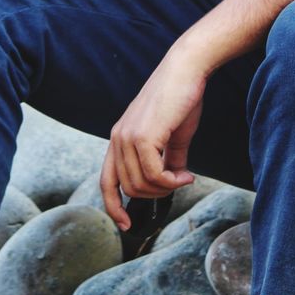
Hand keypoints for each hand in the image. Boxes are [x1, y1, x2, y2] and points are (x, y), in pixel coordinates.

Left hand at [100, 46, 206, 231]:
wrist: (187, 69)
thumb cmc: (181, 97)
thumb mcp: (173, 135)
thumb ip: (169, 159)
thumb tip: (174, 181)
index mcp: (120, 137)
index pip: (107, 181)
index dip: (113, 207)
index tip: (127, 224)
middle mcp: (118, 138)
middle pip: (129, 188)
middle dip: (155, 195)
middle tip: (178, 184)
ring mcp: (128, 137)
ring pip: (140, 184)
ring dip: (165, 189)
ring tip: (184, 178)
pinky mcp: (143, 136)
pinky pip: (153, 175)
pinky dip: (170, 183)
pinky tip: (185, 176)